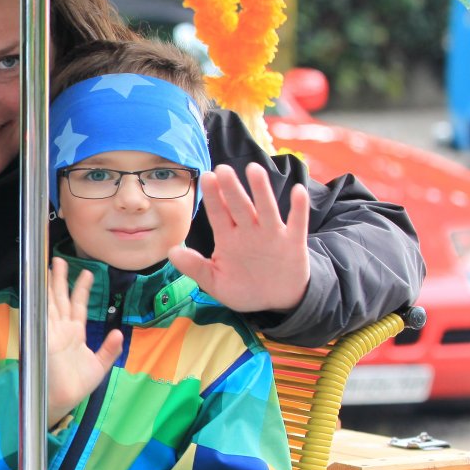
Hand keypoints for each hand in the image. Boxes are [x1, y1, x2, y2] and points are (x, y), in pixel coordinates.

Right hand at [45, 258, 122, 424]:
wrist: (62, 399)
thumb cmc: (77, 386)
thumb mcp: (99, 366)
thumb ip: (109, 349)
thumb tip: (118, 334)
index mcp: (74, 335)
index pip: (77, 307)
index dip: (81, 290)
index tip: (86, 274)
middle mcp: (61, 330)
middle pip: (61, 299)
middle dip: (61, 280)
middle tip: (60, 260)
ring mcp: (51, 332)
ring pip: (51, 303)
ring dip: (51, 285)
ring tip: (52, 265)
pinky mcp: (43, 337)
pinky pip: (42, 315)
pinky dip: (41, 301)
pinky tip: (41, 288)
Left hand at [167, 163, 310, 313]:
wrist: (276, 300)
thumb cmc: (242, 288)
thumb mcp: (215, 282)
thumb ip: (195, 267)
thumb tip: (171, 252)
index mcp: (228, 238)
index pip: (218, 214)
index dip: (213, 196)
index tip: (205, 176)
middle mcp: (249, 232)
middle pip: (239, 206)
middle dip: (231, 188)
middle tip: (222, 168)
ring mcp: (272, 234)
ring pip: (266, 208)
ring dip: (261, 190)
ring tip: (254, 169)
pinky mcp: (294, 242)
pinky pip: (298, 222)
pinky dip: (299, 208)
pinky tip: (298, 191)